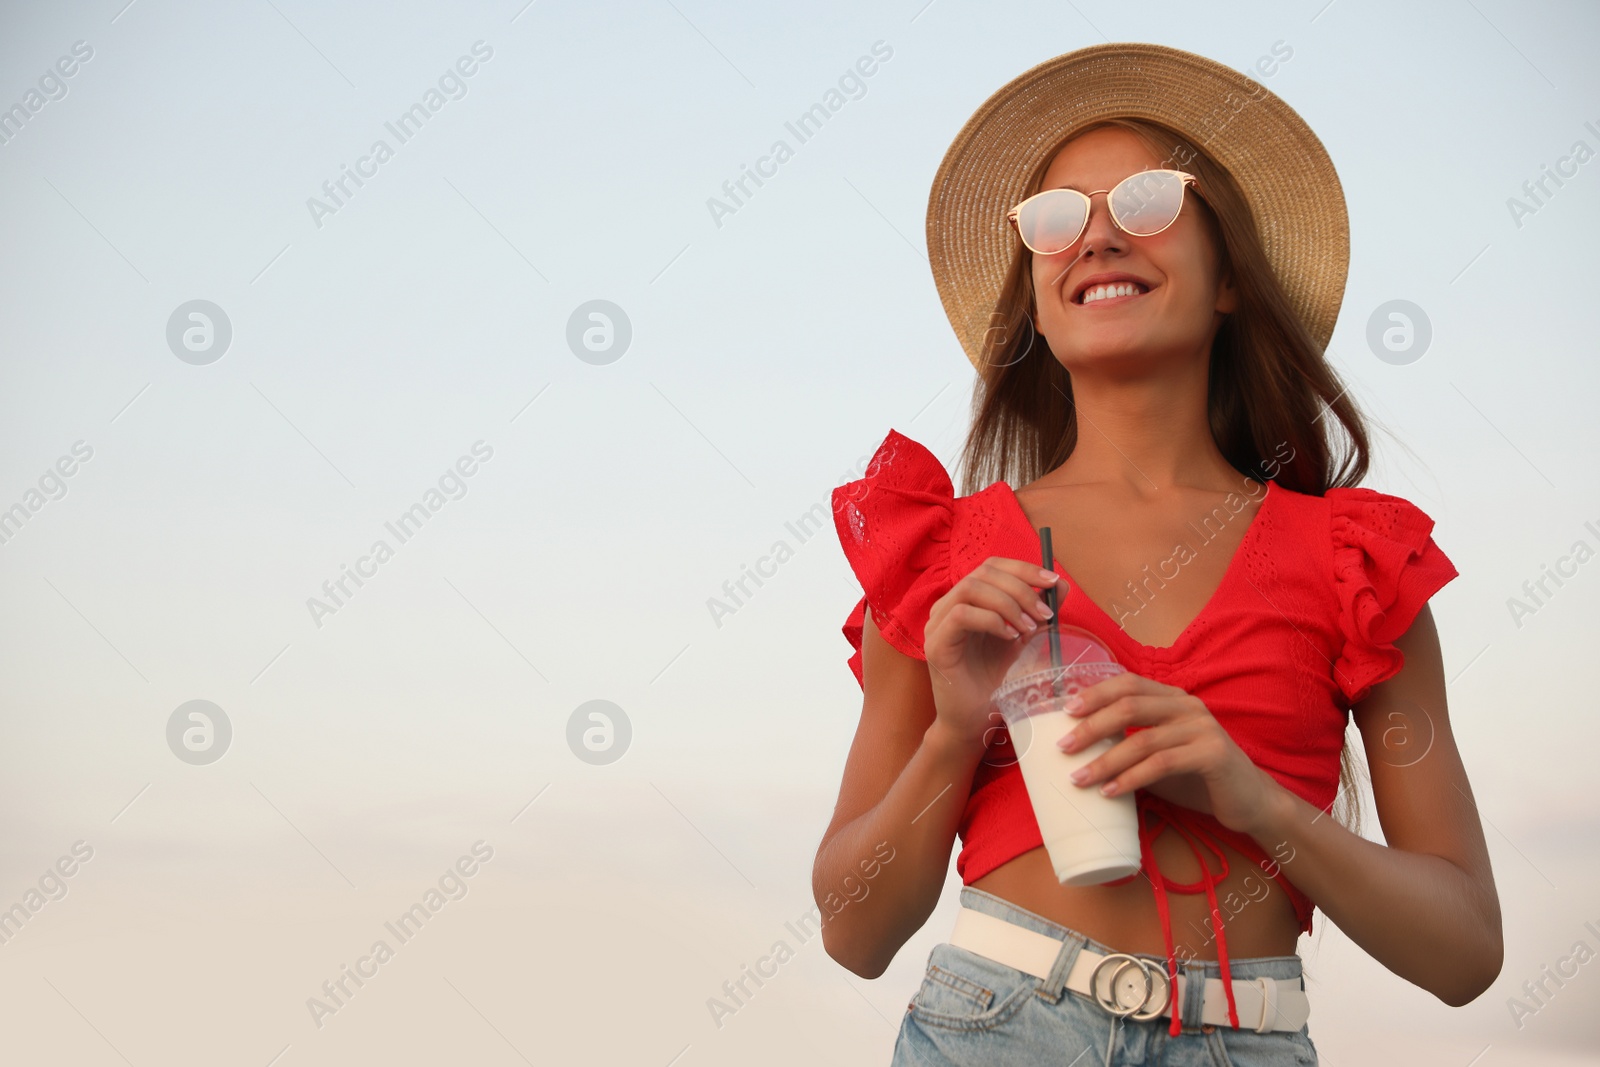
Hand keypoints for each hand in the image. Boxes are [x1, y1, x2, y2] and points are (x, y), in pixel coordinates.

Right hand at [923, 557, 1062, 751]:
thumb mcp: (1023, 640)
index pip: (991, 566)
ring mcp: (937, 624)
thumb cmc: (995, 681)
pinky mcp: (934, 644)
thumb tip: (1061, 584)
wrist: (974, 720)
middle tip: (1044, 614)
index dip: (1023, 568)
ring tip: (1028, 628)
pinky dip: (991, 620)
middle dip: (1021, 588)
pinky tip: (1009, 638)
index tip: (1053, 581)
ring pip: (971, 589)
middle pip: (982, 573)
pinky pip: (961, 615)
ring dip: (1007, 604)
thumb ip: (1037, 612)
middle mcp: (947, 606)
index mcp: (966, 601)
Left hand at [1055, 670, 1283, 837]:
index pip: (1128, 683)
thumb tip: (1079, 747)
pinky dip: (1131, 778)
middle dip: (1091, 726)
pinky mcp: (1213, 755)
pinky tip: (1110, 792)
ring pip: (1142, 739)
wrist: (1250, 802)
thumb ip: (1130, 744)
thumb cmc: (1197, 778)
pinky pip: (1162, 763)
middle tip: (1063, 747)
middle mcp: (1188, 706)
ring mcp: (1203, 728)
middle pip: (1129, 706)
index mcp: (1173, 699)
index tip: (1064, 711)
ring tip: (1078, 779)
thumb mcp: (1159, 755)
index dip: (1095, 693)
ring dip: (1105, 760)